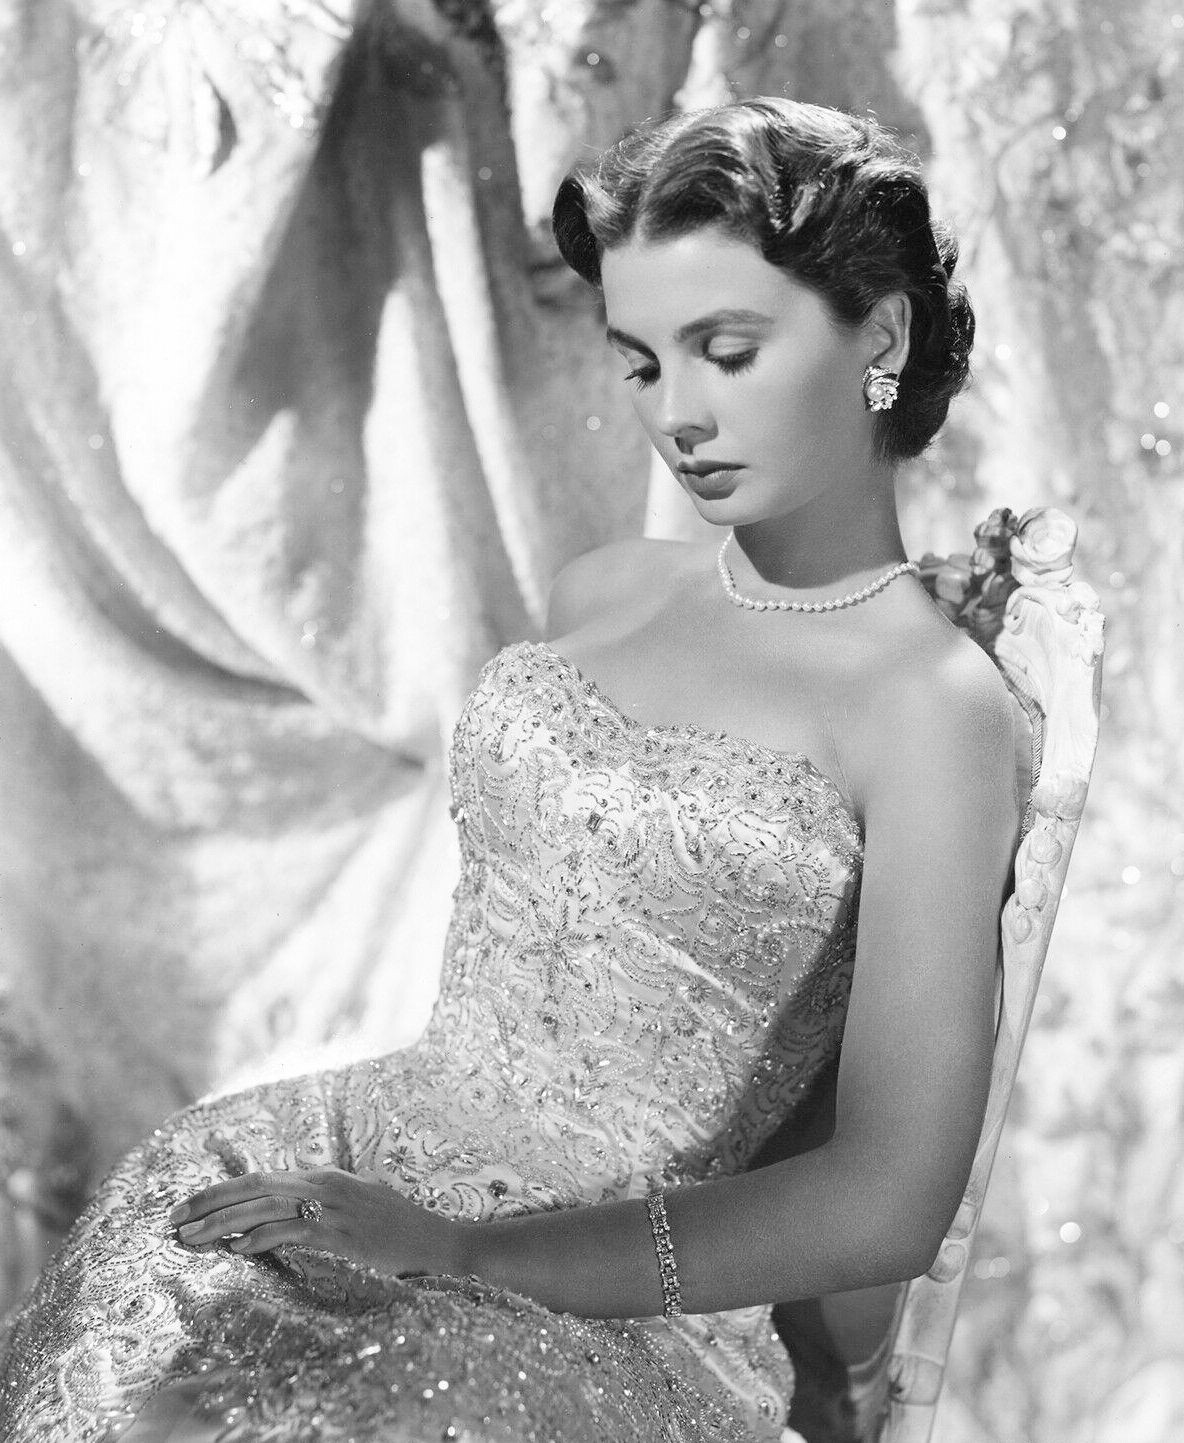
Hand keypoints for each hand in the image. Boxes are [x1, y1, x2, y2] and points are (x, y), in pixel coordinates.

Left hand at [168, 1168, 462, 1278]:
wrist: (436, 1241)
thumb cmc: (398, 1228)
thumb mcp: (357, 1203)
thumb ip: (326, 1201)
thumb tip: (295, 1210)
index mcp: (323, 1178)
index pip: (260, 1180)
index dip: (220, 1193)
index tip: (187, 1207)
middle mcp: (323, 1185)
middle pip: (254, 1188)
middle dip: (209, 1203)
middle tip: (172, 1219)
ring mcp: (332, 1207)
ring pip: (265, 1208)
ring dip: (223, 1224)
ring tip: (189, 1238)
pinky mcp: (340, 1233)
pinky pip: (292, 1232)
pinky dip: (262, 1238)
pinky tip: (237, 1249)